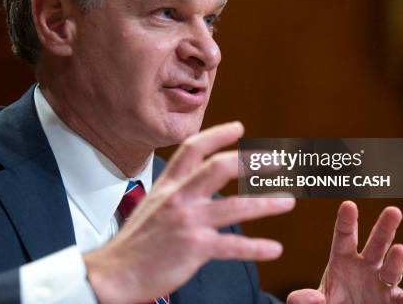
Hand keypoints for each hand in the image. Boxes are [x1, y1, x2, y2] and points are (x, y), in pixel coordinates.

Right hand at [84, 122, 295, 303]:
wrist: (114, 274)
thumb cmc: (134, 242)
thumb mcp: (151, 205)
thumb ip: (175, 191)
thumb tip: (197, 181)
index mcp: (167, 185)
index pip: (193, 148)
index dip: (218, 135)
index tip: (240, 128)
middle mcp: (178, 198)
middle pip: (219, 168)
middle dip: (252, 162)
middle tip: (278, 161)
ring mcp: (187, 222)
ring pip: (235, 206)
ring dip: (266, 203)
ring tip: (289, 200)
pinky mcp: (194, 248)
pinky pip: (232, 246)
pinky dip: (256, 247)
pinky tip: (274, 249)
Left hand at [287, 201, 402, 303]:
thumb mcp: (316, 300)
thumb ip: (307, 299)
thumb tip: (313, 300)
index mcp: (343, 259)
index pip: (344, 235)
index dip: (346, 220)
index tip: (348, 205)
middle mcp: (365, 267)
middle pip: (376, 244)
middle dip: (385, 227)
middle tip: (393, 210)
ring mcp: (380, 283)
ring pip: (390, 269)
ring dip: (396, 259)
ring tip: (400, 249)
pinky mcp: (390, 301)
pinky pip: (399, 299)